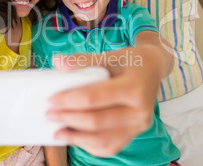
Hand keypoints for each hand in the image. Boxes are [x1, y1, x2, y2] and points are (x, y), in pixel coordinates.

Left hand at [46, 47, 163, 156]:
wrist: (153, 69)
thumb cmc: (132, 61)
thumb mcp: (111, 55)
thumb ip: (85, 60)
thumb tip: (57, 62)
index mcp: (134, 88)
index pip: (94, 98)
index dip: (69, 101)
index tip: (50, 100)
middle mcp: (140, 111)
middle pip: (96, 121)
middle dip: (68, 119)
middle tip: (48, 115)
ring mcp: (139, 126)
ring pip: (102, 140)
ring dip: (76, 138)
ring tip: (57, 132)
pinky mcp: (135, 133)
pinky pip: (110, 147)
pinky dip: (90, 146)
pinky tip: (75, 138)